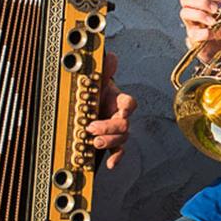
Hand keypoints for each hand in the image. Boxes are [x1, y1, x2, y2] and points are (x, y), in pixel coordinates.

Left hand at [86, 51, 137, 168]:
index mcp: (119, 101)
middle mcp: (120, 116)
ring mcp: (116, 131)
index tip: (120, 111)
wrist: (91, 103)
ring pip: (122, 139)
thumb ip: (105, 69)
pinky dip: (116, 158)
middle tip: (92, 127)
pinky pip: (119, 152)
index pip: (129, 103)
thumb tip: (110, 56)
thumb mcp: (98, 80)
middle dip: (109, 128)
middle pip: (124, 125)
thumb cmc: (97, 92)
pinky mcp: (111, 142)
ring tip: (94, 142)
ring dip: (109, 142)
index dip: (127, 108)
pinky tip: (110, 164)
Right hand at [180, 0, 220, 62]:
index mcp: (205, 5)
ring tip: (214, 22)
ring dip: (199, 14)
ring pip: (184, 13)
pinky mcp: (195, 41)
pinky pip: (192, 33)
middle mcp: (196, 14)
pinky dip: (203, 33)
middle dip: (201, 2)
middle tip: (216, 10)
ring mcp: (193, 27)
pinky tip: (213, 35)